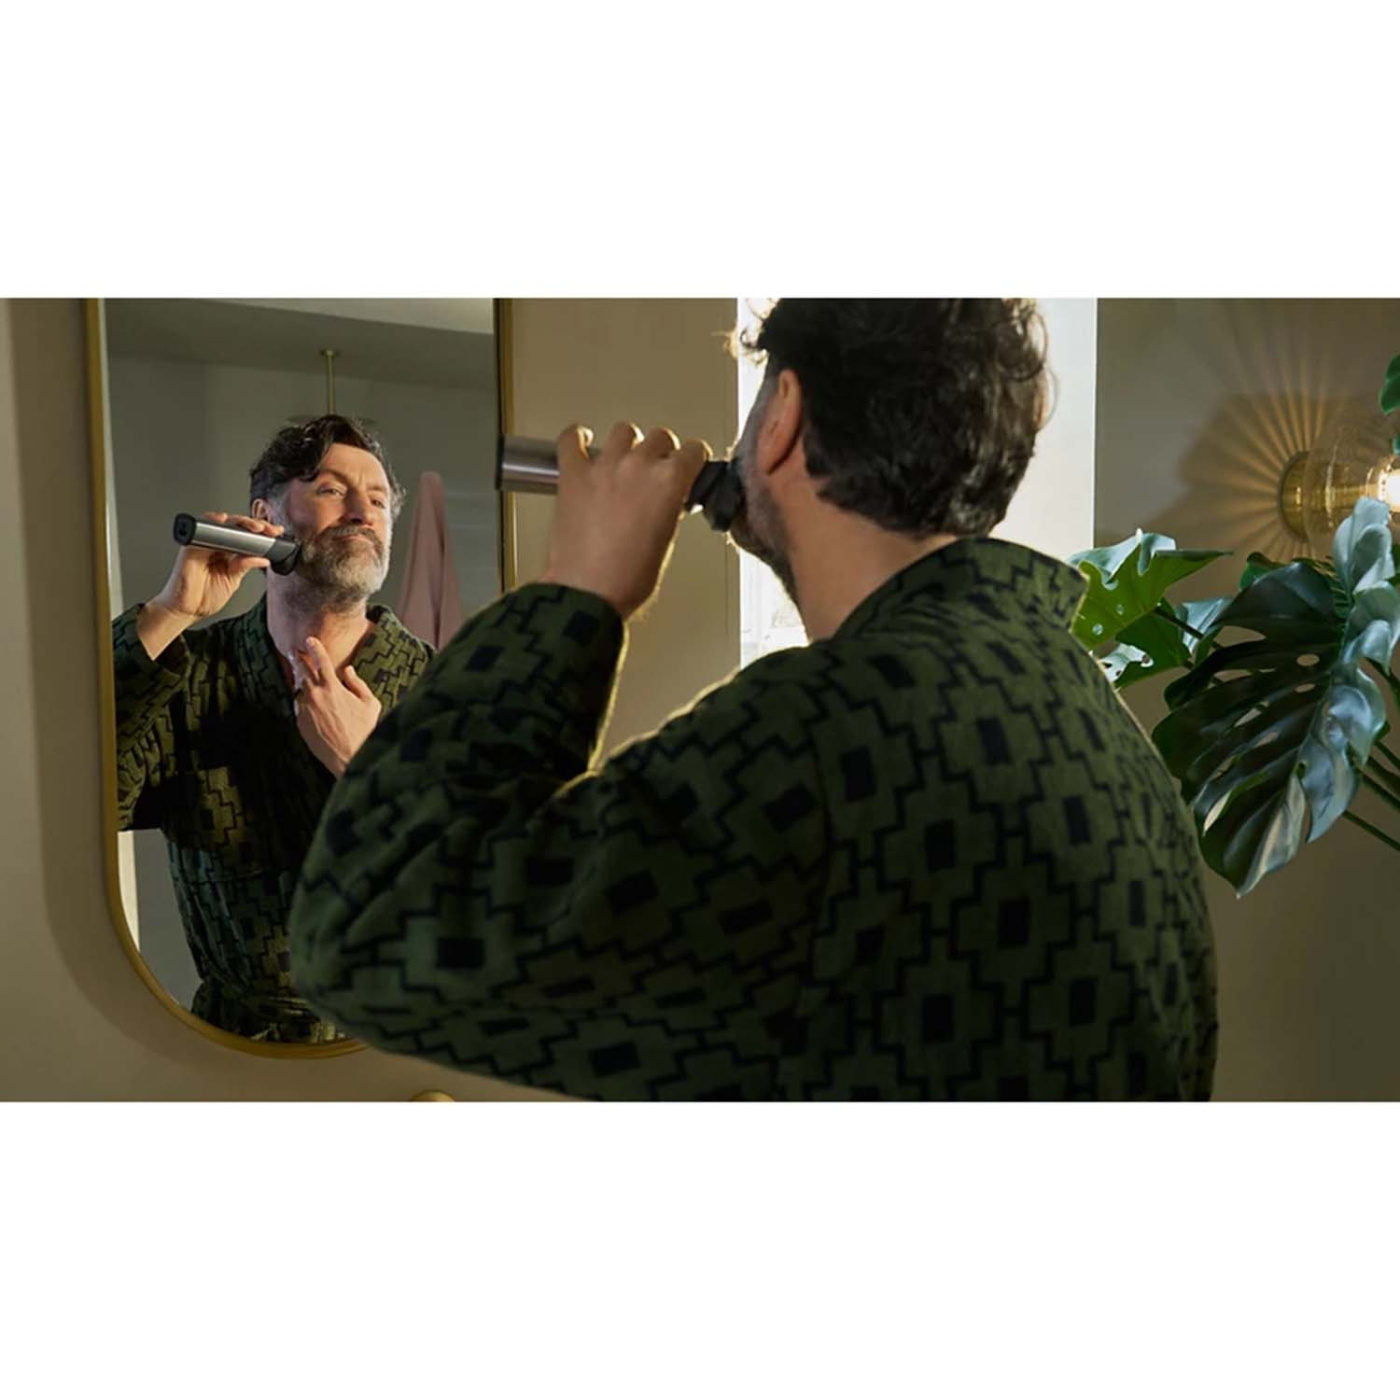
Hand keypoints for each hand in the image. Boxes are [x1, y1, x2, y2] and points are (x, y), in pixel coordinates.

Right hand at [155, 512, 284, 622]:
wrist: (187, 610)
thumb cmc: (205, 596)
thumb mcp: (232, 580)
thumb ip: (245, 566)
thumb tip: (263, 558)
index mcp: (227, 552)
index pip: (245, 537)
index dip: (261, 533)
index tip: (276, 533)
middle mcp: (215, 545)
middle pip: (235, 526)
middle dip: (254, 525)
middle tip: (268, 529)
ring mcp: (203, 544)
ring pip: (222, 524)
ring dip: (240, 522)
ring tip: (255, 527)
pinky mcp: (191, 547)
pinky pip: (201, 530)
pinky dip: (212, 522)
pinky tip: (223, 520)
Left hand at [290, 636, 382, 777]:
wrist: (350, 757)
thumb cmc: (364, 730)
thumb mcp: (370, 704)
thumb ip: (357, 684)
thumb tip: (348, 671)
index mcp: (333, 688)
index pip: (321, 661)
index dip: (314, 648)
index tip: (309, 640)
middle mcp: (315, 696)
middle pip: (302, 670)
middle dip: (299, 659)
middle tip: (295, 651)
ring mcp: (305, 710)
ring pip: (299, 689)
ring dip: (300, 680)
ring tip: (300, 675)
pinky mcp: (300, 723)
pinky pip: (298, 707)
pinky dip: (302, 701)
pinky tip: (307, 701)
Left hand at [539, 421, 710, 618]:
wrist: (588, 592)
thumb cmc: (627, 579)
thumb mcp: (666, 543)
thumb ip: (669, 511)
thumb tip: (665, 503)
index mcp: (669, 482)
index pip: (693, 451)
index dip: (693, 459)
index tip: (690, 464)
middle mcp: (638, 466)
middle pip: (659, 437)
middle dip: (662, 451)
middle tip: (657, 469)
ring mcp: (604, 466)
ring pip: (623, 431)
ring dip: (627, 442)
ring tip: (624, 455)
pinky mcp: (573, 474)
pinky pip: (570, 439)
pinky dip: (576, 436)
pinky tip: (580, 439)